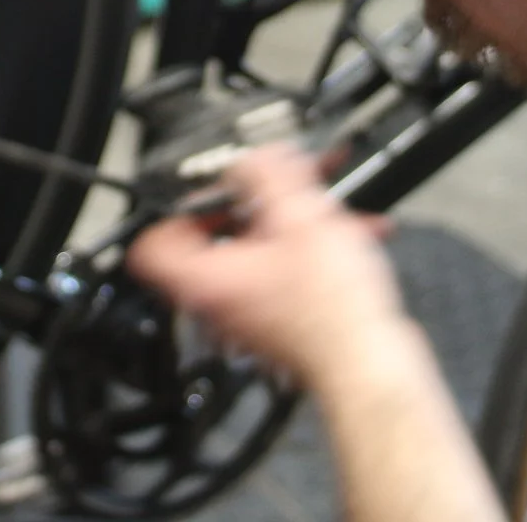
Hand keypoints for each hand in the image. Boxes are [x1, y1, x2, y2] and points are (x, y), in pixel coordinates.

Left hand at [125, 143, 407, 391]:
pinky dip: (313, 248)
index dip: (181, 208)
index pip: (155, 243)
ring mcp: (252, 314)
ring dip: (294, 221)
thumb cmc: (332, 315)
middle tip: (283, 183)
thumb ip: (269, 176)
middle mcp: (220, 301)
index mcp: (207, 278)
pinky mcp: (284, 320)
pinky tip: (352, 233)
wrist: (370, 365)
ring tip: (328, 202)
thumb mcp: (300, 219)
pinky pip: (287, 272)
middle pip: (217, 238)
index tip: (212, 191)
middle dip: (256, 202)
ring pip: (262, 252)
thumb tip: (253, 159)